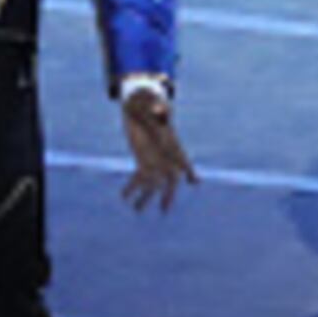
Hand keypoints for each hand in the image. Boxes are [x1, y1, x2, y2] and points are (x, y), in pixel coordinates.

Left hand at [120, 92, 195, 211]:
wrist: (141, 106)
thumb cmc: (153, 105)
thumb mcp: (157, 106)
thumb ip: (160, 110)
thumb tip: (160, 110)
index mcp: (173, 145)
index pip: (183, 159)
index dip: (189, 170)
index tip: (194, 180)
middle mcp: (166, 157)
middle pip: (170, 180)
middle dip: (168, 195)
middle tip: (164, 209)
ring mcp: (154, 161)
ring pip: (152, 184)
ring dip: (145, 197)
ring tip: (136, 210)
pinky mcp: (142, 161)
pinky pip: (138, 178)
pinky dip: (131, 187)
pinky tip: (123, 196)